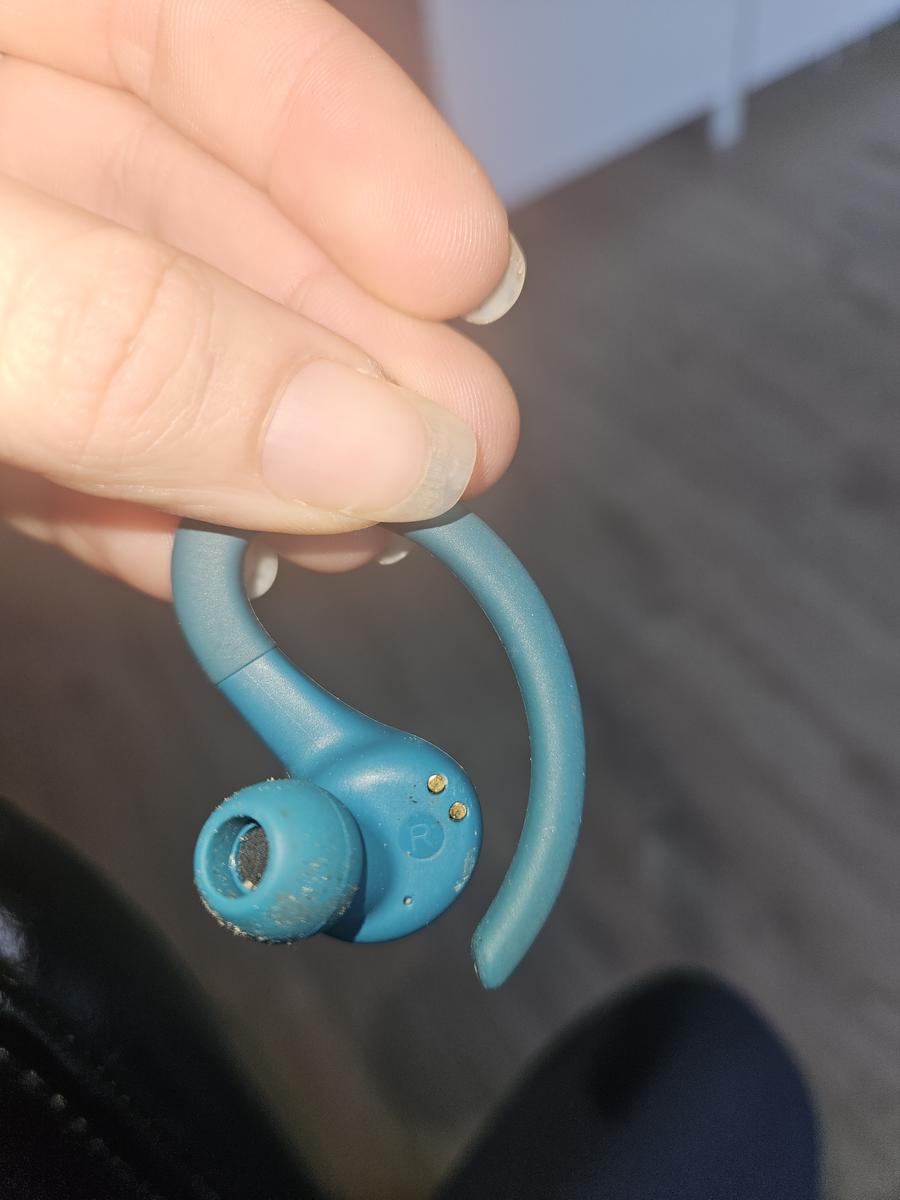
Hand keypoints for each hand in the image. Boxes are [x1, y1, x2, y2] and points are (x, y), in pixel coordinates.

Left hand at [0, 1, 520, 597]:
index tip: (468, 272)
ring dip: (265, 449)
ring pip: (144, 344)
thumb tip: (373, 440)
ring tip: (369, 521)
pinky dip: (141, 515)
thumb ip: (127, 335)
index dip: (356, 142)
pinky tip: (219, 560)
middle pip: (202, 210)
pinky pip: (58, 444)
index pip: (206, 30)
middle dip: (340, 336)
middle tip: (457, 439)